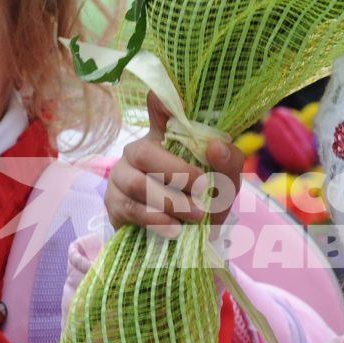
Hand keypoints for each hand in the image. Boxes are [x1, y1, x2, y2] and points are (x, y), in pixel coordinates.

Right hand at [104, 94, 246, 234]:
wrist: (188, 241)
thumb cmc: (204, 202)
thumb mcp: (226, 183)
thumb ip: (229, 163)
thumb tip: (216, 147)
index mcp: (165, 138)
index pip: (156, 109)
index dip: (159, 103)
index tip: (171, 101)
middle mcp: (138, 151)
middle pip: (144, 152)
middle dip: (177, 173)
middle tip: (202, 190)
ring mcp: (121, 176)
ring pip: (137, 183)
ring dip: (170, 201)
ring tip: (194, 215)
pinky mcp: (114, 204)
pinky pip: (131, 209)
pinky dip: (157, 220)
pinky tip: (174, 228)